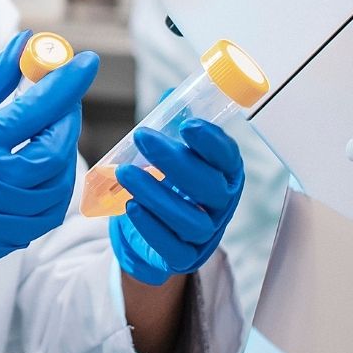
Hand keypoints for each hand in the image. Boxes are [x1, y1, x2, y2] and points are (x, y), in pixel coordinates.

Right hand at [0, 32, 100, 343]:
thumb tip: (24, 45)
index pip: (33, 112)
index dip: (65, 84)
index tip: (86, 60)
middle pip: (52, 153)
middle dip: (67, 121)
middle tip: (64, 100)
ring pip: (54, 190)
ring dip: (63, 157)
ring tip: (52, 134)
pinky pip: (40, 218)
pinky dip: (50, 192)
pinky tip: (40, 173)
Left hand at [110, 117, 243, 285]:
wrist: (156, 231)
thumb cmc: (168, 183)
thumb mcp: (171, 153)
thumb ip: (172, 125)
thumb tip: (169, 96)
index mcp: (225, 173)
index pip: (227, 157)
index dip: (212, 142)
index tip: (188, 124)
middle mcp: (222, 204)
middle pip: (210, 187)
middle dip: (175, 161)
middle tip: (143, 136)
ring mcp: (207, 234)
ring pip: (192, 220)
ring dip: (157, 195)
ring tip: (125, 173)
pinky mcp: (185, 257)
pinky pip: (173, 247)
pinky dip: (151, 227)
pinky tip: (131, 206)